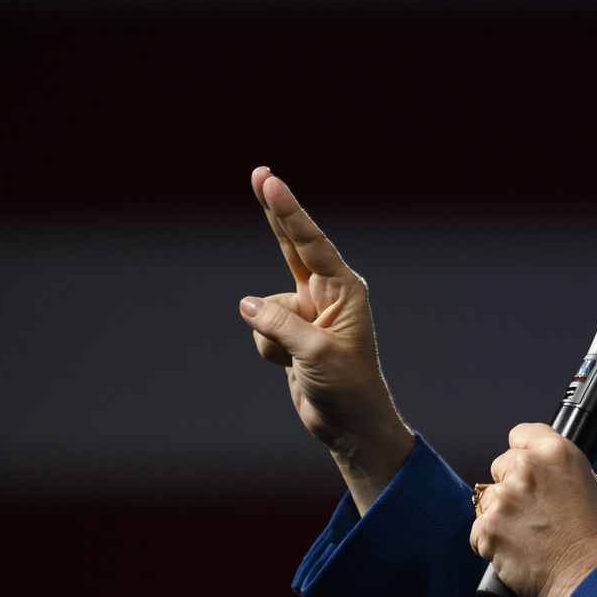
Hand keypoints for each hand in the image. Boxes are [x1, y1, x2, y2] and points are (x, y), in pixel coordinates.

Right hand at [239, 167, 411, 507]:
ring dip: (271, 335)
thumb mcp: (315, 354)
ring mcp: (307, 311)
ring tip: (303, 360)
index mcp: (345, 290)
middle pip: (292, 245)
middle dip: (276, 212)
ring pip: (264, 307)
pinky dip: (268, 348)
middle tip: (260, 173)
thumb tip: (246, 304)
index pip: (310, 243)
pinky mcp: (292, 331)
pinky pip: (261, 329)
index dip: (287, 211)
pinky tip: (292, 365)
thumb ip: (280, 324)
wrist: (350, 423)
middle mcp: (327, 293)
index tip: (269, 181)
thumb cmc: (347, 387)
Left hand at [472, 423, 596, 596]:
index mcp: (557, 453)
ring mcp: (504, 499)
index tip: (525, 466)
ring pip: (487, 500)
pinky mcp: (488, 529)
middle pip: (500, 466)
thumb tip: (558, 478)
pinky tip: (516, 551)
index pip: (522, 433)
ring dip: (500, 515)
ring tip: (527, 537)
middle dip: (511, 486)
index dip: (523, 450)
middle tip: (532, 512)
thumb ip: (572, 476)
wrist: (589, 579)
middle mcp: (527, 469)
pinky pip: (478, 531)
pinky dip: (491, 542)